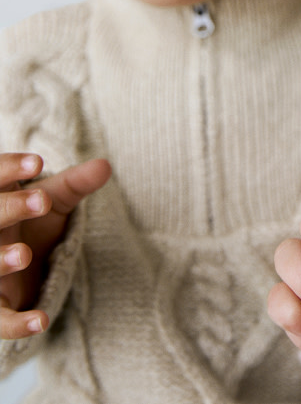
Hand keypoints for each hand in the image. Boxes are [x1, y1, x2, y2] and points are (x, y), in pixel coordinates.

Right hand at [0, 153, 110, 339]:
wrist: (27, 261)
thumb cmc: (35, 220)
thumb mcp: (56, 199)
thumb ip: (77, 183)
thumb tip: (105, 165)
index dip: (11, 169)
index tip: (38, 162)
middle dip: (10, 209)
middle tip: (40, 202)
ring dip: (0, 261)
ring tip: (23, 255)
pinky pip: (0, 318)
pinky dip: (16, 323)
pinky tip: (40, 322)